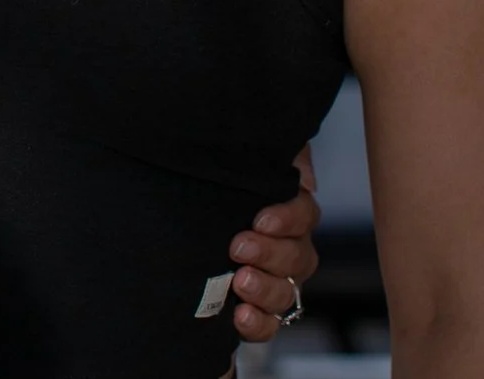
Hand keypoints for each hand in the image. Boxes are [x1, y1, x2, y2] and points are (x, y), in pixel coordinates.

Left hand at [225, 144, 318, 341]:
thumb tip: (305, 179)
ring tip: (239, 281)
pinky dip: (257, 324)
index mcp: (289, 213)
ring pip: (285, 293)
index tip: (260, 219)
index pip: (304, 215)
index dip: (288, 219)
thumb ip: (283, 159)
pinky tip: (239, 315)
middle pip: (297, 257)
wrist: (177, 216)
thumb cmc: (219, 183)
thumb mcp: (243, 158)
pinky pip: (268, 326)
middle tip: (239, 248)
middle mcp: (289, 251)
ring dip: (264, 290)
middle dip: (269, 254)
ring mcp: (275, 284)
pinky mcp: (256, 311)